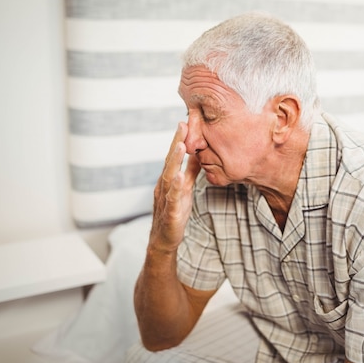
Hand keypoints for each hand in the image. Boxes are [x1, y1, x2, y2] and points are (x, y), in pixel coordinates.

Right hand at [150, 122, 200, 252]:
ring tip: (181, 146)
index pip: (174, 156)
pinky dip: (176, 187)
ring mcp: (166, 199)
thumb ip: (191, 172)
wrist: (164, 240)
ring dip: (174, 160)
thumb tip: (199, 154)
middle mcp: (164, 186)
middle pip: (170, 161)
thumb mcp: (185, 189)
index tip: (185, 121)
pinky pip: (173, 198)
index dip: (179, 139)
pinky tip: (180, 177)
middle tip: (182, 124)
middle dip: (176, 143)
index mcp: (169, 179)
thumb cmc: (175, 213)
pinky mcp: (170, 213)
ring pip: (169, 176)